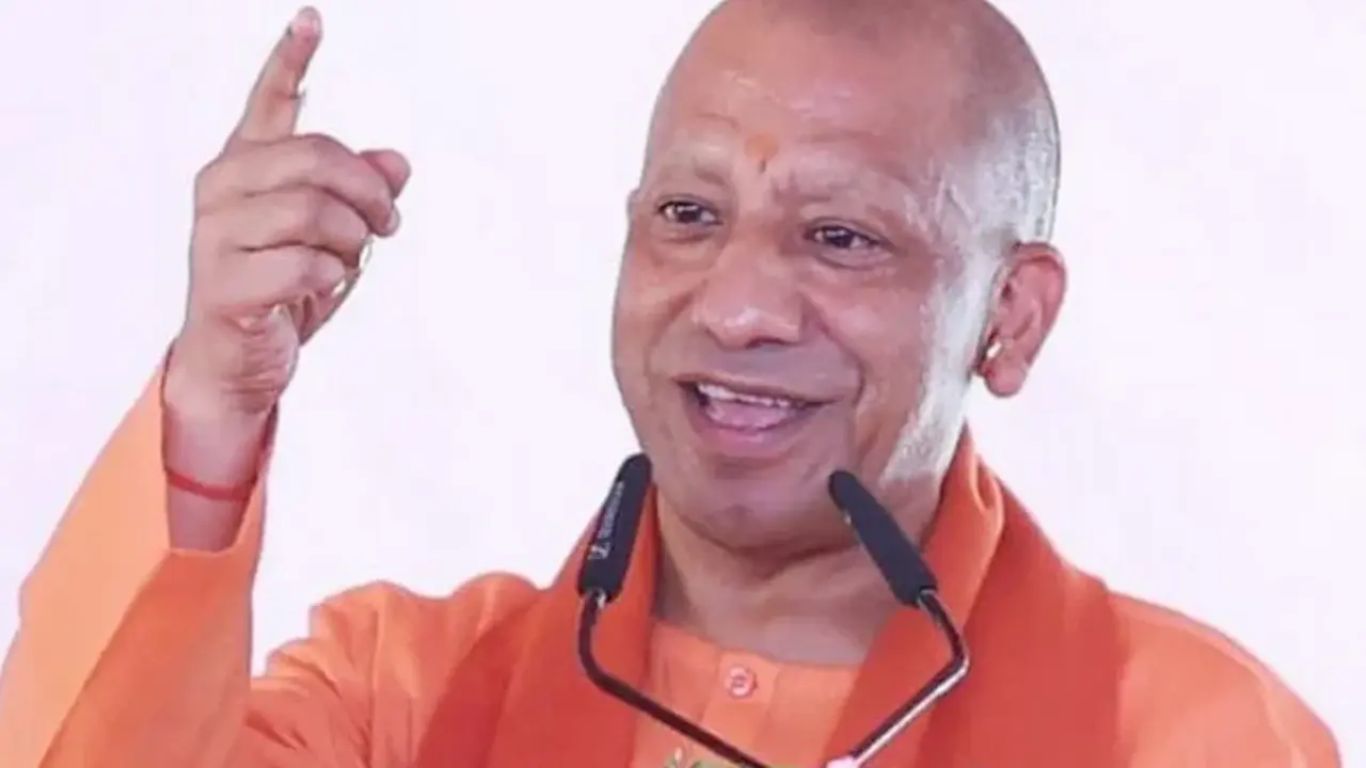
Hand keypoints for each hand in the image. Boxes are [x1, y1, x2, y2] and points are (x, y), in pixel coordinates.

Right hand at [164, 6, 409, 423]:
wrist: (238, 361)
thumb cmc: (283, 289)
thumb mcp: (334, 236)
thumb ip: (360, 193)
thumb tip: (397, 163)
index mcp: (246, 166)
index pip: (268, 101)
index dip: (290, 58)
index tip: (312, 18)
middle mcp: (223, 189)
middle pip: (317, 157)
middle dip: (369, 193)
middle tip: (388, 222)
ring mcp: (216, 234)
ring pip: (315, 211)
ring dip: (353, 241)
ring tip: (349, 260)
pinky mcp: (225, 283)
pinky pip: (306, 264)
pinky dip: (332, 279)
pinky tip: (319, 288)